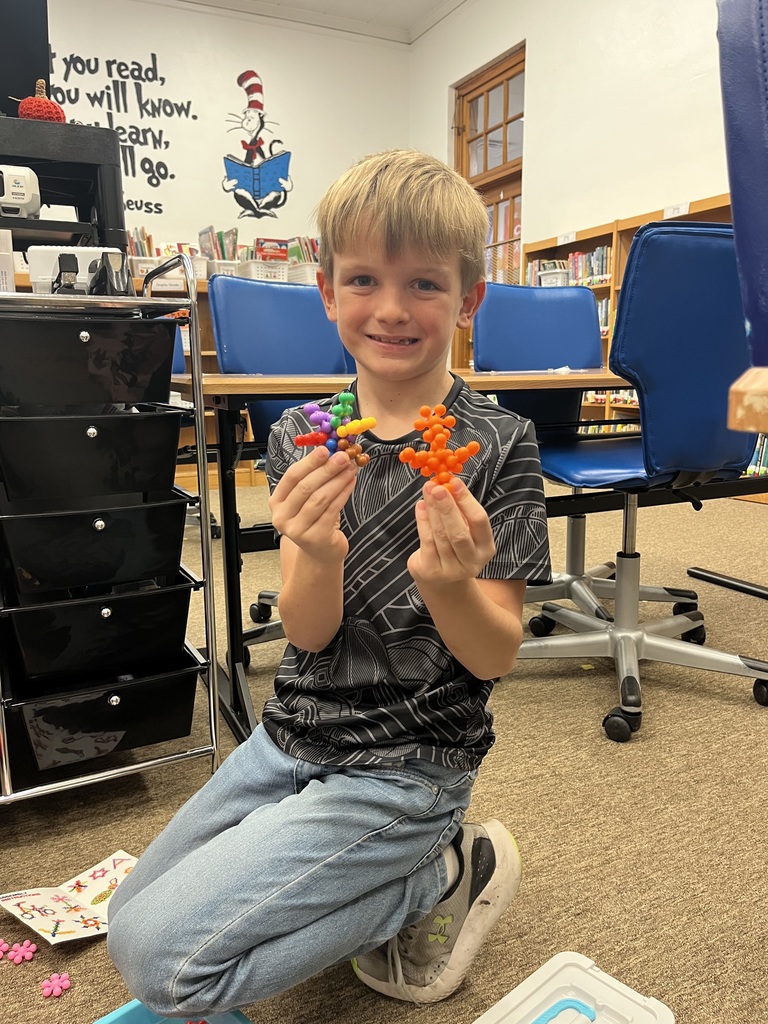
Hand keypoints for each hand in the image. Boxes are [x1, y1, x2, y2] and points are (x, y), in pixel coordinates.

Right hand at [268, 446, 356, 562]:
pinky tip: (351, 483)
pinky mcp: (315, 538)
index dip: (309, 462)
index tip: (325, 449)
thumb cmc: (314, 521)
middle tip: (342, 457)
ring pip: (320, 498)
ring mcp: (297, 530)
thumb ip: (313, 478)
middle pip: (306, 487)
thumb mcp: (307, 499)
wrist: (320, 552)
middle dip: (326, 469)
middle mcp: (282, 517)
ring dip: (337, 480)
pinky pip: (332, 510)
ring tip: (350, 468)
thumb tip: (330, 452)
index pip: (291, 477)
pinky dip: (343, 494)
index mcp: (277, 502)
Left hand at [407, 478, 495, 585]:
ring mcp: (450, 571)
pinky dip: (422, 521)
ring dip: (432, 510)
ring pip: (440, 536)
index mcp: (486, 548)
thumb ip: (460, 510)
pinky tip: (421, 506)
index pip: (479, 522)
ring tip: (428, 491)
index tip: (454, 482)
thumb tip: (448, 484)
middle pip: (459, 533)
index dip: (467, 501)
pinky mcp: (430, 572)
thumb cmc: (455, 546)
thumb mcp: (465, 529)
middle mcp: (471, 562)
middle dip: (447, 508)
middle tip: (437, 487)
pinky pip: (426, 542)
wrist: (441, 579)